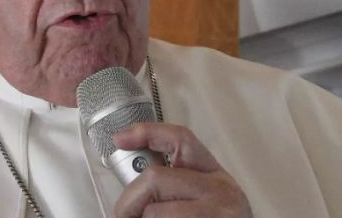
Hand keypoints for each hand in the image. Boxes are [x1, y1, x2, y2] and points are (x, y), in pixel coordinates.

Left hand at [112, 123, 251, 217]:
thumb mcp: (202, 199)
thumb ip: (173, 185)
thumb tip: (132, 182)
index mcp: (214, 175)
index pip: (181, 139)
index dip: (147, 133)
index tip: (120, 139)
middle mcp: (220, 190)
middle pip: (155, 178)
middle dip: (130, 200)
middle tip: (124, 215)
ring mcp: (219, 212)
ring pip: (154, 211)